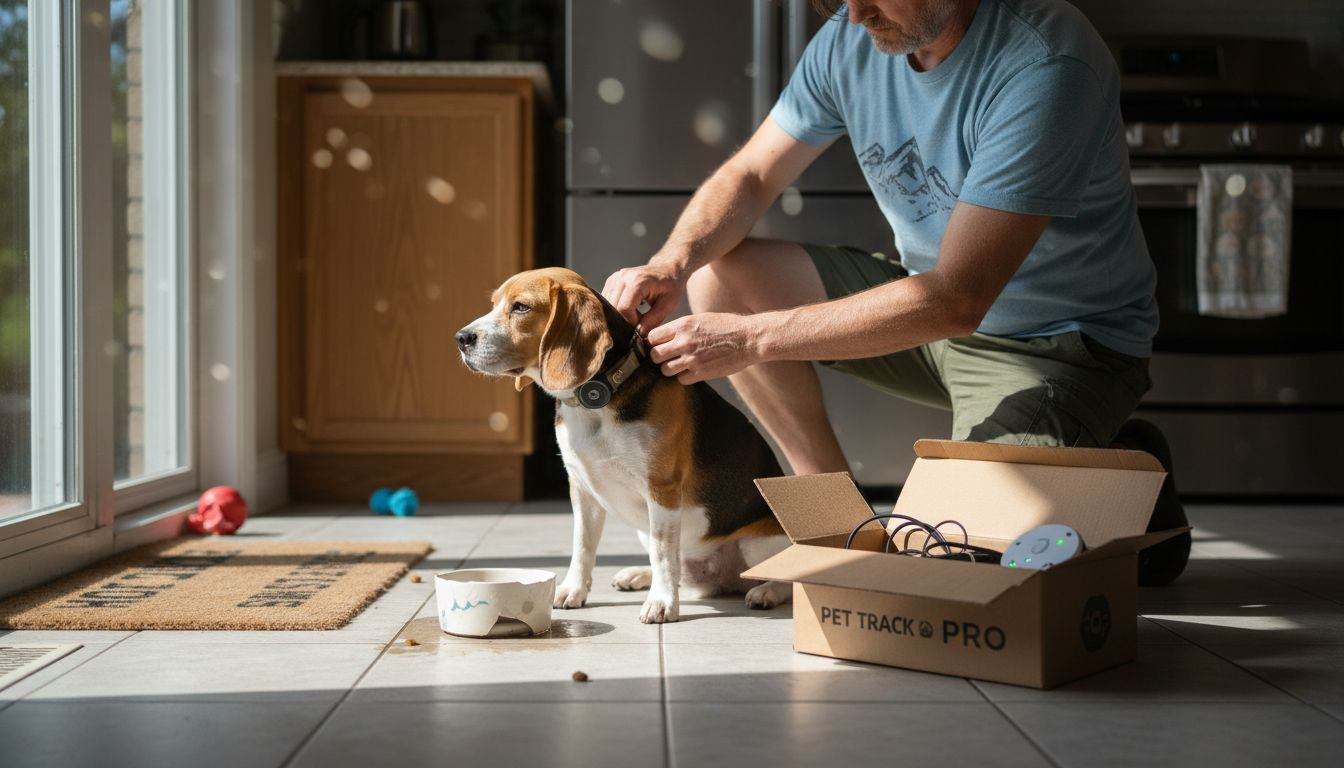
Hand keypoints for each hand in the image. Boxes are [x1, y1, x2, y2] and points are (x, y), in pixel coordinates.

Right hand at [602, 262, 685, 331]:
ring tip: (637, 316)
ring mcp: (615, 278)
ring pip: (607, 306)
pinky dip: (616, 310)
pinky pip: (607, 301)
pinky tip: (631, 311)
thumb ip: (652, 321)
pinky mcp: (612, 281)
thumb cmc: (671, 286)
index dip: (630, 323)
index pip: (624, 308)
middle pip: (613, 308)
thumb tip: (638, 335)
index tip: (641, 328)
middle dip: (623, 321)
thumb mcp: (668, 305)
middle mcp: (623, 277)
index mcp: (638, 281)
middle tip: (639, 324)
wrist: (668, 269)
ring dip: (619, 316)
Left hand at [647, 312, 762, 383]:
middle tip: (667, 357)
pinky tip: (693, 371)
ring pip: (665, 370)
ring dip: (670, 369)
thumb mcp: (701, 319)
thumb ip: (682, 328)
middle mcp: (684, 342)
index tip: (659, 345)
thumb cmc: (727, 326)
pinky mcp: (701, 373)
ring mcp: (692, 359)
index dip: (653, 343)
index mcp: (682, 326)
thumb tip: (666, 337)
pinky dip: (685, 377)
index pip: (652, 337)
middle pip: (654, 355)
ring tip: (681, 365)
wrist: (748, 339)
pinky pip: (681, 380)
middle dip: (659, 357)